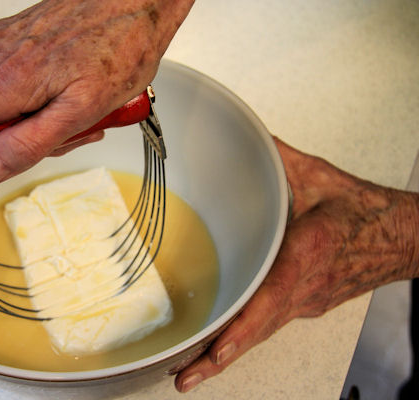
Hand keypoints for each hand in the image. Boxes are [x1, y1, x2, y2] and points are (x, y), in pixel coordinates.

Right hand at [0, 0, 193, 197]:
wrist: (136, 2)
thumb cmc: (119, 46)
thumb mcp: (79, 112)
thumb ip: (27, 145)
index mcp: (1, 83)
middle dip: (11, 145)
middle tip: (60, 140)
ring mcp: (2, 48)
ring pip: (0, 108)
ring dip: (34, 124)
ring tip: (79, 113)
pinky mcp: (16, 40)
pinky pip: (12, 86)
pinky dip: (38, 102)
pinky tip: (71, 95)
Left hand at [174, 137, 418, 392]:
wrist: (400, 236)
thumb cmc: (362, 212)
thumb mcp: (317, 178)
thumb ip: (279, 160)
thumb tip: (247, 141)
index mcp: (306, 254)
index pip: (270, 298)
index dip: (242, 328)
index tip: (216, 351)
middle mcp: (305, 288)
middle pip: (259, 330)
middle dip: (221, 358)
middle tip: (186, 378)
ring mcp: (307, 302)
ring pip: (263, 332)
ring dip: (228, 354)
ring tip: (193, 373)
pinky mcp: (307, 304)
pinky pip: (271, 324)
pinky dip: (244, 338)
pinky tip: (220, 347)